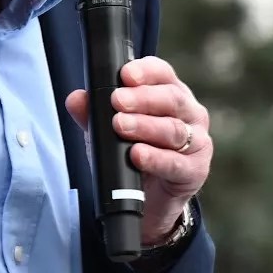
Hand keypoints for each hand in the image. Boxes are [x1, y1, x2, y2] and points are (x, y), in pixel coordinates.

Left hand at [66, 57, 209, 244]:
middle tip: (117, 101)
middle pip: (171, 98)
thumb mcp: (109, 133)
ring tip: (121, 126)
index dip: (145, 71)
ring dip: (146, 126)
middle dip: (142, 98)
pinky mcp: (195, 170)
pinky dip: (156, 159)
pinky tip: (138, 155)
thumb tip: (75, 99)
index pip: (162, 73)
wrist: (149, 201)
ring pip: (174, 129)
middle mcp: (189, 113)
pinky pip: (176, 163)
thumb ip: (93, 115)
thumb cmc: (134, 155)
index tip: (125, 75)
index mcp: (170, 94)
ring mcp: (197, 141)